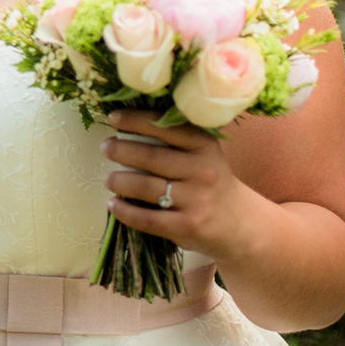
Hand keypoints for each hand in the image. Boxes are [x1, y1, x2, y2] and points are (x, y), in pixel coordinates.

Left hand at [100, 109, 251, 264]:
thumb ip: (175, 139)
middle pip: (150, 156)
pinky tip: (112, 204)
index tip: (113, 118)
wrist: (239, 224)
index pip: (165, 126)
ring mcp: (195, 200)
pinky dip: (124, 211)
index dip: (135, 120)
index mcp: (205, 145)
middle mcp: (202, 170)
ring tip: (107, 178)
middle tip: (105, 148)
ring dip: (118, 181)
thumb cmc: (211, 181)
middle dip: (121, 150)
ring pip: (145, 187)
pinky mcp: (186, 227)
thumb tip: (126, 124)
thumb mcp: (203, 154)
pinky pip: (147, 219)